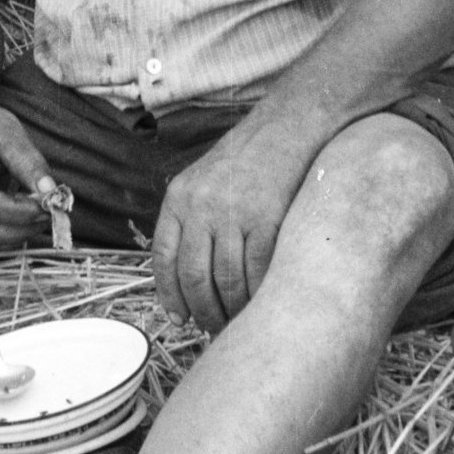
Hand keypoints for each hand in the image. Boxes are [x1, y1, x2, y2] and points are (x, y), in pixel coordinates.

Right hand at [0, 100, 56, 247]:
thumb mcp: (10, 136)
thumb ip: (29, 164)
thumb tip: (51, 192)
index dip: (21, 211)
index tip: (48, 204)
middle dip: (25, 226)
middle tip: (52, 208)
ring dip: (23, 230)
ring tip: (41, 206)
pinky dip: (15, 230)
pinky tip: (28, 210)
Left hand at [151, 118, 315, 332]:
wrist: (289, 126)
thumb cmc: (249, 158)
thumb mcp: (205, 179)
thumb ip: (192, 218)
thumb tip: (184, 277)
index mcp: (179, 196)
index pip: (163, 258)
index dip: (169, 295)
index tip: (180, 319)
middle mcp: (201, 205)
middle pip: (193, 276)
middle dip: (203, 311)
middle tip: (214, 327)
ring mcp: (233, 212)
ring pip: (225, 280)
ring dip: (231, 309)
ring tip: (239, 320)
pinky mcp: (267, 218)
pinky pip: (257, 272)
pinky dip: (258, 295)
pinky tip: (261, 303)